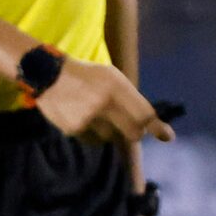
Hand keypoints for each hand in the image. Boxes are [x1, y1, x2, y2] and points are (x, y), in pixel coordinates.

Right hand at [35, 57, 172, 145]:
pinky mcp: (73, 129)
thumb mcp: (112, 77)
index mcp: (116, 87)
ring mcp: (88, 118)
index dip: (157, 127)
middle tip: (130, 126)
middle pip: (133, 133)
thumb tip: (152, 123)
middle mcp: (104, 104)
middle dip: (135, 132)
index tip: (167, 136)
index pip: (144, 114)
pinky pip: (93, 140)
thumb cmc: (88, 76)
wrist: (48, 75)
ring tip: (96, 114)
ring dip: (110, 131)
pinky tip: (83, 118)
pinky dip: (93, 133)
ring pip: (111, 138)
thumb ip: (133, 98)